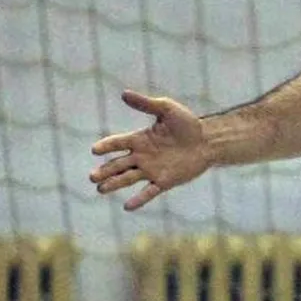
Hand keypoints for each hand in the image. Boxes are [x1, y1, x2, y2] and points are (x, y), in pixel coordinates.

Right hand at [89, 90, 209, 210]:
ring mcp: (152, 170)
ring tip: (100, 189)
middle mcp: (142, 156)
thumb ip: (146, 104)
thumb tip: (124, 93)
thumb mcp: (167, 109)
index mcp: (140, 139)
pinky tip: (127, 206)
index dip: (106, 146)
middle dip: (105, 171)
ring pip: (128, 179)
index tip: (95, 150)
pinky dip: (139, 199)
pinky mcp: (164, 181)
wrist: (208, 140)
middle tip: (92, 177)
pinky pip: (149, 192)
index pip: (118, 143)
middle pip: (118, 164)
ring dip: (114, 184)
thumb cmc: (188, 123)